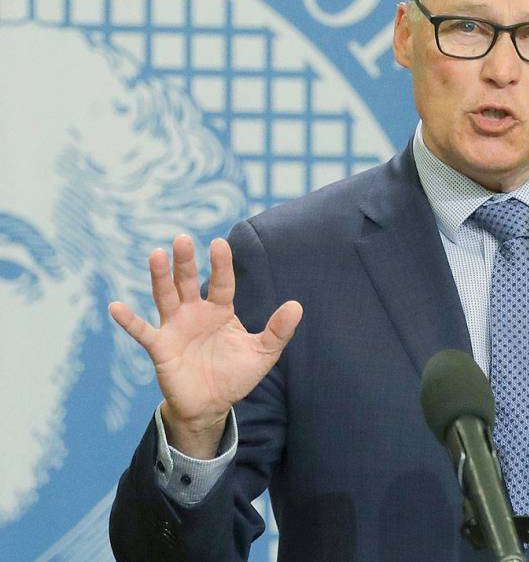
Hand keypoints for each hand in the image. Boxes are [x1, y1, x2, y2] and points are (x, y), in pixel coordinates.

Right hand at [108, 235, 301, 457]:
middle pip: (188, 282)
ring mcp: (175, 328)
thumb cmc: (235, 375)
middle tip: (183, 239)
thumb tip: (297, 305)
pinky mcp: (160, 348)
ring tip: (156, 254)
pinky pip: (143, 332)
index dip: (221, 265)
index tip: (219, 243)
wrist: (211, 405)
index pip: (221, 283)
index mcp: (219, 311)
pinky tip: (116, 306)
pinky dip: (129, 320)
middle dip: (185, 262)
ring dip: (160, 277)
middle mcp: (195, 313)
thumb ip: (278, 330)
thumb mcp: (262, 353)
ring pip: (165, 297)